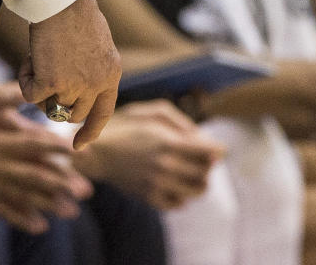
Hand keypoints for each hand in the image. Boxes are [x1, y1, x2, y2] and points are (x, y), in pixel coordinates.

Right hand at [0, 82, 92, 234]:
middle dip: (61, 184)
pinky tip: (40, 226)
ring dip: (49, 205)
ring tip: (73, 213)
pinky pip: (4, 211)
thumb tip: (31, 89)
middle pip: (34, 176)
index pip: (34, 144)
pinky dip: (22, 219)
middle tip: (87, 192)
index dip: (57, 147)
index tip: (78, 151)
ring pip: (23, 197)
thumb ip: (6, 96)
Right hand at [19, 0, 121, 150]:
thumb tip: (77, 90)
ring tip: (38, 59)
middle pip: (72, 113)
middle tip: (44, 77)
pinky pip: (30, 95)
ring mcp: (74, 86)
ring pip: (50, 106)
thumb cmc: (75, 9)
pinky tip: (28, 59)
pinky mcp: (51, 83)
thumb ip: (92, 67)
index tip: (78, 146)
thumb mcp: (95, 43)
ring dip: (40, 88)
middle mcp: (96, 84)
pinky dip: (24, 79)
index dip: (90, 131)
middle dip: (56, 102)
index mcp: (111, 73)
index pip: (103, 113)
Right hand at [73, 99, 223, 209]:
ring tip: (192, 172)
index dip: (218, 150)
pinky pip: (180, 204)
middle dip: (208, 165)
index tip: (218, 149)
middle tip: (200, 158)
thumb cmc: (125, 125)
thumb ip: (180, 122)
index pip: (209, 152)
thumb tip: (202, 139)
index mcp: (167, 142)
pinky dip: (184, 195)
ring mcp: (158, 184)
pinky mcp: (150, 198)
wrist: (97, 151)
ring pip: (197, 191)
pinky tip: (176, 183)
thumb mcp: (150, 112)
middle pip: (205, 172)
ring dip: (200, 181)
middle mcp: (165, 165)